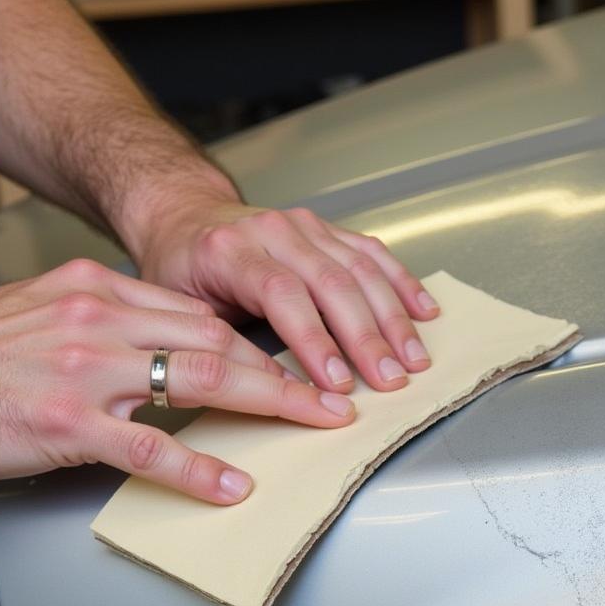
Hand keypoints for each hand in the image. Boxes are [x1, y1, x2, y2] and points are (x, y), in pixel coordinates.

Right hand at [0, 258, 357, 503]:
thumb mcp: (47, 310)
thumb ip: (111, 322)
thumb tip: (170, 344)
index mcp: (99, 290)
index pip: (200, 315)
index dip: (256, 344)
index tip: (293, 365)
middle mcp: (100, 319)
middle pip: (215, 340)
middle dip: (283, 370)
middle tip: (331, 394)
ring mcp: (85, 370)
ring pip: (198, 379)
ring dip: (268, 402)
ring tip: (313, 422)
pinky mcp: (66, 422)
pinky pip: (149, 445)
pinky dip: (198, 468)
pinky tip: (231, 485)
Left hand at [134, 200, 439, 393]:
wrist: (182, 215)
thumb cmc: (181, 270)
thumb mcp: (180, 309)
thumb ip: (222, 342)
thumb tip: (270, 390)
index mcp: (230, 250)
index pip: (283, 295)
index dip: (315, 341)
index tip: (338, 383)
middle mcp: (273, 230)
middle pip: (332, 283)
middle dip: (367, 337)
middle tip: (390, 379)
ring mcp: (304, 225)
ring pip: (360, 269)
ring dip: (393, 318)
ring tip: (414, 358)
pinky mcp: (327, 229)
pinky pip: (372, 253)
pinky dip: (402, 283)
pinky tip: (424, 311)